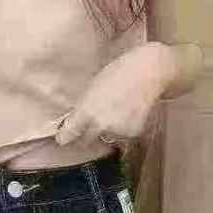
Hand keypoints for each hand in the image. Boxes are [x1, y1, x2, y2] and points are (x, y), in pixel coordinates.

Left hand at [54, 42, 175, 146]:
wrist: (148, 72)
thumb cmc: (118, 72)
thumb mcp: (93, 87)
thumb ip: (83, 107)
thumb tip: (75, 119)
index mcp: (86, 111)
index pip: (69, 134)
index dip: (65, 137)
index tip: (63, 139)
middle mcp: (100, 125)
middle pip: (86, 141)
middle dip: (85, 136)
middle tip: (89, 127)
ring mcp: (117, 131)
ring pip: (106, 138)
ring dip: (107, 132)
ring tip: (116, 114)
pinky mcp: (133, 133)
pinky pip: (123, 136)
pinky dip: (124, 129)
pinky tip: (129, 113)